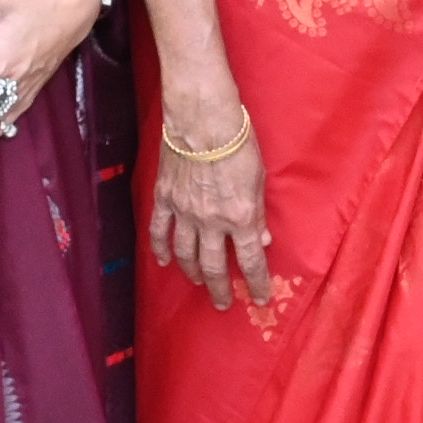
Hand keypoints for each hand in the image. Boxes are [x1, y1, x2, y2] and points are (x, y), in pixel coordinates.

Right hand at [150, 114, 272, 312]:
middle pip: (214, 266)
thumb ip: (258, 213)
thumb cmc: (238, 142)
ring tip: (199, 283)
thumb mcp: (259, 178)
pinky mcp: (165, 199)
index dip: (256, 283)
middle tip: (222, 303)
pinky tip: (164, 262)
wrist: (201, 118)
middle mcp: (211, 221)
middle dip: (220, 289)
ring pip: (186, 255)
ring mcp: (184, 212)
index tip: (259, 299)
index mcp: (240, 217)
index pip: (250, 261)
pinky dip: (161, 250)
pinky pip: (159, 232)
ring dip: (192, 274)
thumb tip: (262, 240)